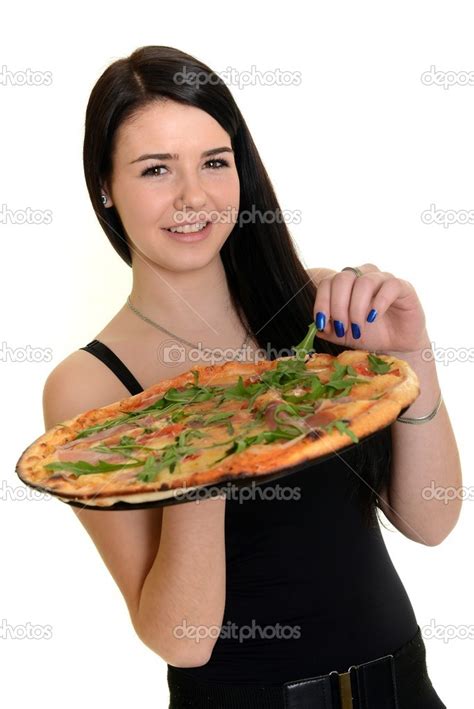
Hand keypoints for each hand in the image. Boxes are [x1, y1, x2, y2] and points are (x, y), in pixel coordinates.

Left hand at [312, 264, 429, 352]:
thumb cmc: (371, 334)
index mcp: (346, 284)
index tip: (323, 325)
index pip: (327, 282)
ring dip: (356, 308)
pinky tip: (372, 318)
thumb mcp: (344, 335)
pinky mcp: (402, 287)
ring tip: (358, 328)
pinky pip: (389, 286)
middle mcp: (363, 276)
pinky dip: (378, 303)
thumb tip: (313, 327)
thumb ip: (328, 330)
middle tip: (341, 328)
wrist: (397, 345)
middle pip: (343, 279)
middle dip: (338, 306)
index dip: (321, 303)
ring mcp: (383, 279)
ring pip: (364, 282)